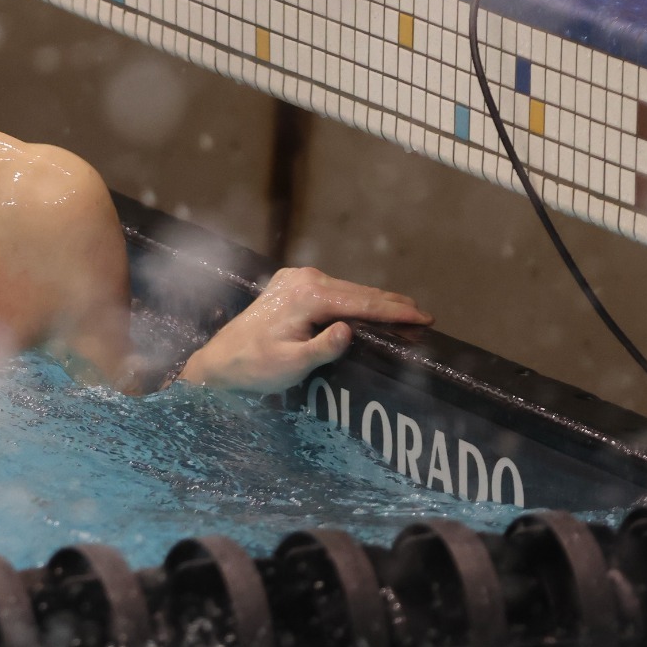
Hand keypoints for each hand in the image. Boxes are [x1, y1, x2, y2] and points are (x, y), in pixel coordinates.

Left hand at [175, 267, 431, 393]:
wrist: (221, 361)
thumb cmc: (254, 367)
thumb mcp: (291, 365)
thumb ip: (321, 348)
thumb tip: (348, 330)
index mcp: (307, 296)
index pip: (362, 303)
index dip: (396, 312)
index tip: (426, 318)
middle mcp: (303, 279)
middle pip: (359, 292)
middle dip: (392, 306)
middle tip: (425, 317)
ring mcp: (296, 279)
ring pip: (348, 290)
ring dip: (376, 303)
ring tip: (407, 314)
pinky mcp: (292, 285)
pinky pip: (334, 292)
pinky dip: (356, 301)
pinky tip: (371, 310)